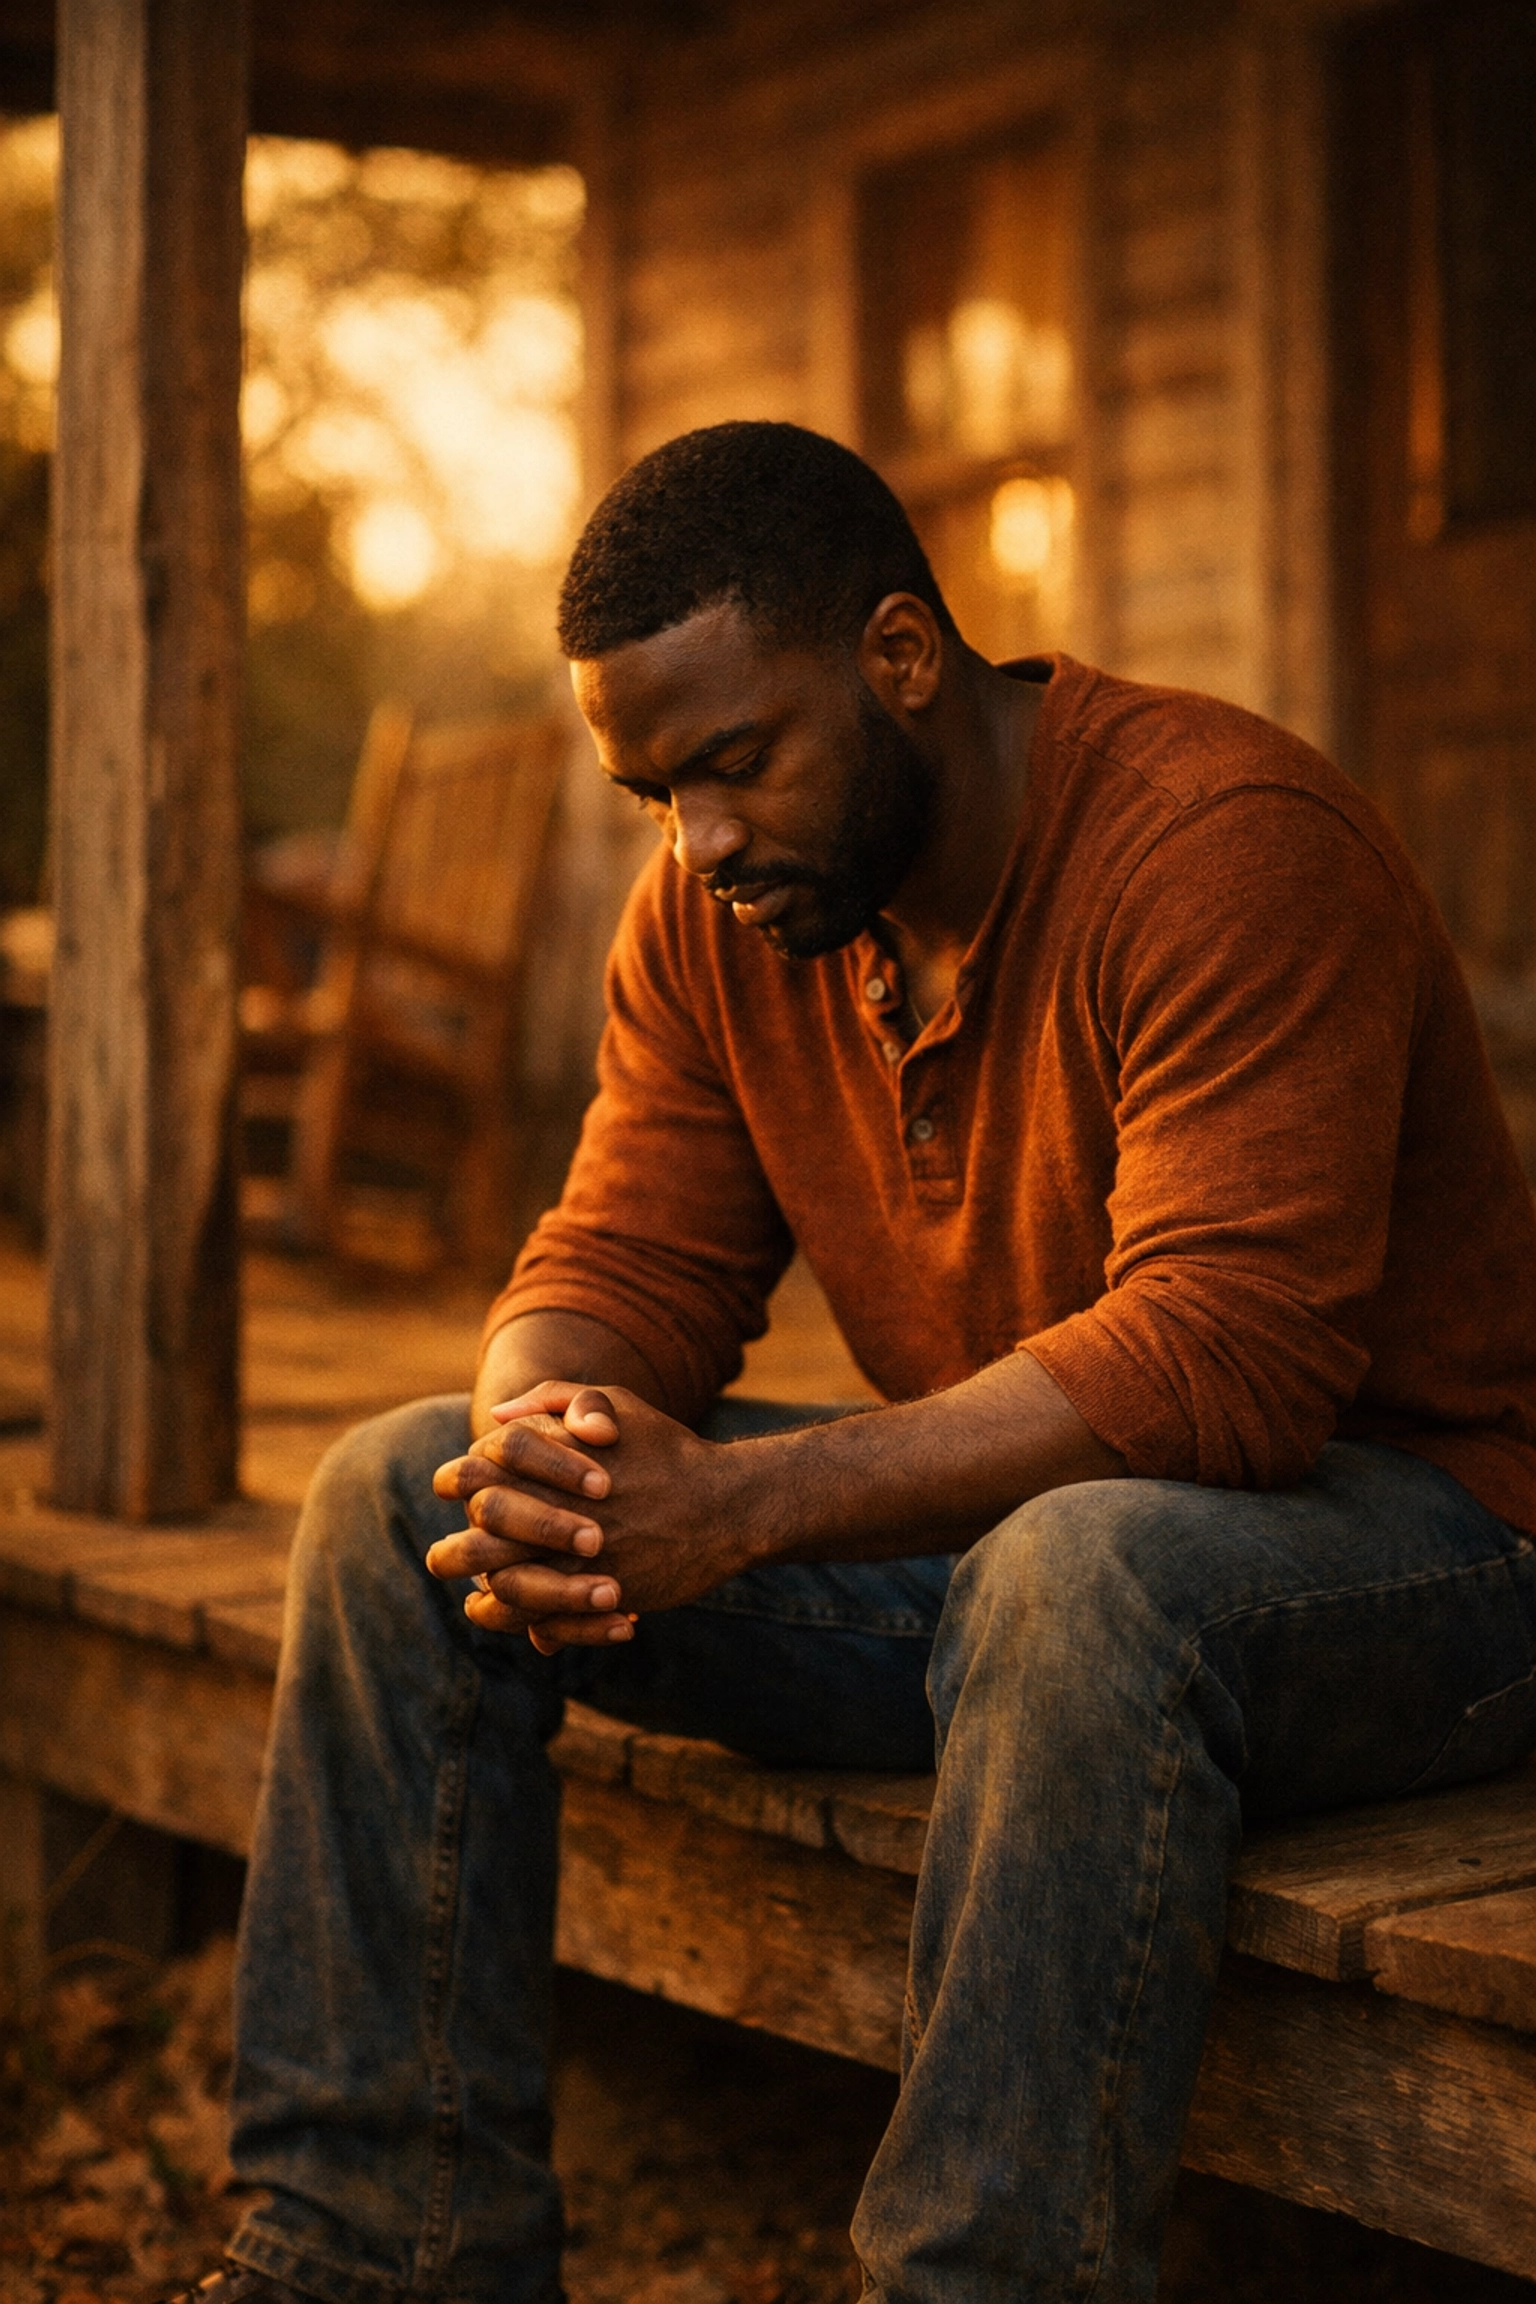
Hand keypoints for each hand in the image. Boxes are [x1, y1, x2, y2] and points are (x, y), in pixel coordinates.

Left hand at [427, 1384, 755, 1650]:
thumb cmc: (667, 1451)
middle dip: (455, 1549)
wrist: (726, 1506)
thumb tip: (497, 1415)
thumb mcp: (616, 1404)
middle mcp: (558, 1504)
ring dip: (481, 1589)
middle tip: (449, 1557)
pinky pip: (537, 1616)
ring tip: (475, 1594)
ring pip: (500, 1579)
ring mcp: (577, 1552)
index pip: (475, 1469)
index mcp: (553, 1457)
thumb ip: (553, 1400)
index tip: (461, 1496)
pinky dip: (516, 1619)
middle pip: (478, 1528)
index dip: (458, 1483)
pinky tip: (513, 1615)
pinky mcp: (598, 1592)